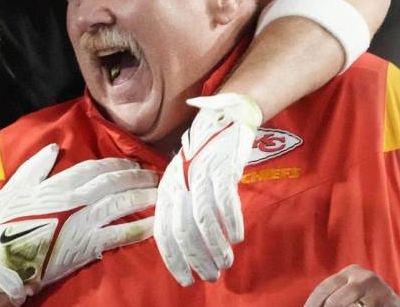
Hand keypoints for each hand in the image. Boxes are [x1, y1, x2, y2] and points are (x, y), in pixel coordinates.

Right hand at [0, 144, 156, 304]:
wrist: (8, 259)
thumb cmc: (9, 223)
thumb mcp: (16, 186)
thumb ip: (36, 165)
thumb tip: (54, 148)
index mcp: (62, 183)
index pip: (97, 168)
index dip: (117, 164)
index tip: (132, 164)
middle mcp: (79, 199)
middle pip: (115, 182)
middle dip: (137, 177)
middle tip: (154, 175)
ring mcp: (87, 221)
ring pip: (122, 204)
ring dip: (143, 197)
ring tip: (160, 193)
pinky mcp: (91, 244)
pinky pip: (121, 234)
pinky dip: (139, 228)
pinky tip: (155, 224)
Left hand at [154, 93, 261, 285]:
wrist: (225, 118)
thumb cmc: (206, 156)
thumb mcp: (186, 180)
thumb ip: (183, 208)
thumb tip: (188, 246)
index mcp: (167, 189)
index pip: (162, 231)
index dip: (173, 258)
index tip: (185, 279)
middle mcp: (179, 182)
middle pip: (181, 229)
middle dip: (196, 258)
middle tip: (211, 276)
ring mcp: (199, 174)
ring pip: (202, 219)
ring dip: (214, 246)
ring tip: (226, 262)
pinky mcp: (222, 167)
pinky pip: (224, 201)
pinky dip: (230, 222)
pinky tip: (237, 238)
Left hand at [304, 264, 399, 306]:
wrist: (398, 304)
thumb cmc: (368, 299)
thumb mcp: (351, 290)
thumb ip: (334, 295)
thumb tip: (311, 305)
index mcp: (349, 272)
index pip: (324, 288)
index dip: (313, 302)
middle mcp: (361, 276)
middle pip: (333, 300)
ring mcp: (375, 288)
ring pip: (348, 306)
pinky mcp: (386, 299)